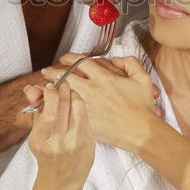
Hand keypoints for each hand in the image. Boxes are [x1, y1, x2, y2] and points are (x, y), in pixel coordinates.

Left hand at [23, 57, 161, 115]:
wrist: (141, 131)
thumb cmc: (142, 107)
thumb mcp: (142, 78)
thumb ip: (130, 62)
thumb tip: (116, 59)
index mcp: (104, 78)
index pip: (80, 62)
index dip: (70, 58)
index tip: (65, 59)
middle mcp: (93, 90)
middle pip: (65, 76)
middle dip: (53, 72)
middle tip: (47, 72)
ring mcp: (88, 106)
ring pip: (63, 93)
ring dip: (53, 88)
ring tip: (46, 86)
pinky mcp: (86, 121)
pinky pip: (66, 111)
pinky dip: (58, 107)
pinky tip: (53, 106)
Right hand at [28, 80, 94, 189]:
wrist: (62, 180)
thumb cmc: (48, 154)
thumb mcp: (37, 133)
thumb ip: (35, 109)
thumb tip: (31, 88)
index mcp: (40, 140)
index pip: (48, 110)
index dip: (50, 92)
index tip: (49, 86)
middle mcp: (58, 142)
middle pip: (63, 105)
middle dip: (62, 88)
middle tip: (60, 82)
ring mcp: (74, 142)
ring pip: (77, 106)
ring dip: (72, 93)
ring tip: (68, 91)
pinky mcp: (87, 141)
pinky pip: (85, 114)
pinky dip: (80, 104)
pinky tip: (75, 102)